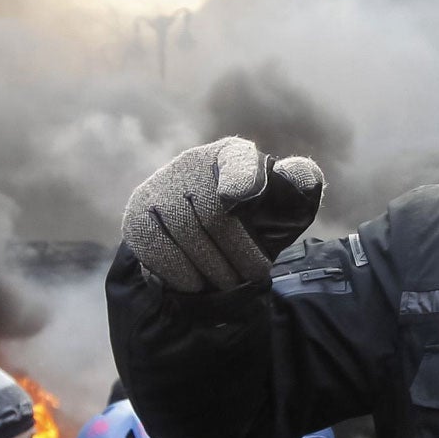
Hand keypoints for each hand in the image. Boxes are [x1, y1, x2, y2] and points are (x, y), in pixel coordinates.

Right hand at [122, 136, 324, 291]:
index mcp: (232, 154)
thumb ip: (301, 184)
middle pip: (214, 214)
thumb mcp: (284, 203)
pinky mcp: (137, 213)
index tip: (238, 200)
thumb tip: (300, 178)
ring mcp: (160, 186)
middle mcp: (191, 162)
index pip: (237, 160)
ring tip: (228, 282)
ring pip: (185, 233)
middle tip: (252, 277)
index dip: (239, 178)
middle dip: (238, 253)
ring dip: (211, 267)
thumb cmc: (254, 219)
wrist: (204, 237)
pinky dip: (179, 271)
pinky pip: (155, 246)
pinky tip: (195, 283)